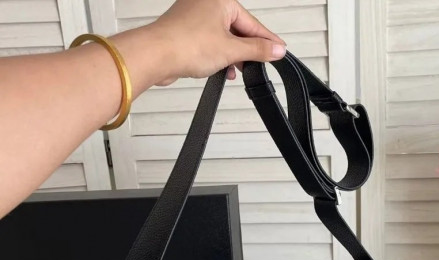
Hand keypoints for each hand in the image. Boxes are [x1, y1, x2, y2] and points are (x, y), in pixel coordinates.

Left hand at [147, 0, 286, 83]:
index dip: (267, 41)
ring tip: (236, 70)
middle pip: (238, 29)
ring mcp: (194, 16)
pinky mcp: (186, 31)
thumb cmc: (186, 44)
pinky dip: (218, 56)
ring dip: (232, 56)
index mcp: (221, 0)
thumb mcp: (232, 50)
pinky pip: (210, 42)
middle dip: (246, 51)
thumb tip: (277, 49)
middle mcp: (207, 3)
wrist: (155, 55)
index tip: (279, 51)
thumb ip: (257, 50)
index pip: (252, 23)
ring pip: (223, 37)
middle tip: (258, 65)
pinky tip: (221, 68)